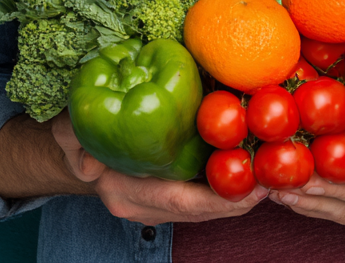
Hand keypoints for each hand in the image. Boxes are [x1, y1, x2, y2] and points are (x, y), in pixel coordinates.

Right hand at [50, 111, 267, 224]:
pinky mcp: (169, 188)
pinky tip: (253, 164)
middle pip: (202, 210)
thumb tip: (87, 166)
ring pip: (207, 205)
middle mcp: (148, 205)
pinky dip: (228, 184)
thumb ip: (73, 145)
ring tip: (275, 172)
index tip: (252, 190)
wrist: (77, 144)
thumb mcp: (68, 133)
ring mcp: (159, 201)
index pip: (179, 203)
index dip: (218, 199)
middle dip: (241, 199)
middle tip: (276, 179)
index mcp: (128, 195)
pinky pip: (203, 192)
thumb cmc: (76, 134)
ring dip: (240, 193)